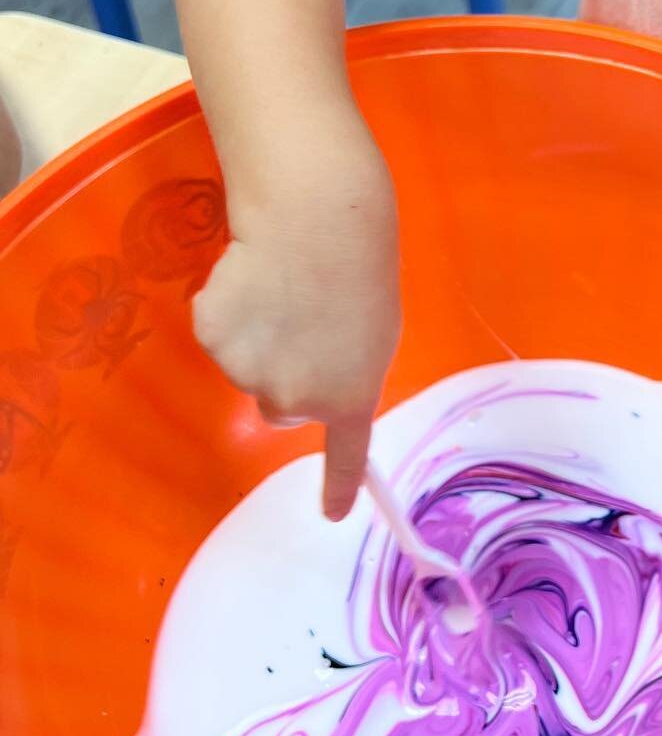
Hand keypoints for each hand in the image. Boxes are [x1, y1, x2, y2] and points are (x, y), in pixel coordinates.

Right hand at [191, 158, 399, 519]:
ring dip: (259, 336)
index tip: (334, 514)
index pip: (346, 455)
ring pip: (247, 366)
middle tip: (306, 321)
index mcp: (350, 396)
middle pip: (280, 405)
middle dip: (287, 373)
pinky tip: (253, 279)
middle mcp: (296, 399)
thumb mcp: (374, 330)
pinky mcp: (212, 339)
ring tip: (285, 289)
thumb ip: (346, 370)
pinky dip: (230, 311)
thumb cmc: (361, 267)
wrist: (316, 220)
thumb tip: (318, 379)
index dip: (338, 486)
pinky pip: (219, 334)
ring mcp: (248, 373)